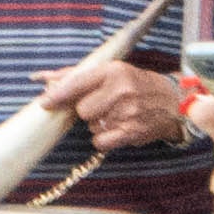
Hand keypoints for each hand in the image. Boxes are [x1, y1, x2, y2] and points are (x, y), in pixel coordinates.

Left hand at [43, 44, 186, 154]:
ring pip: (90, 125)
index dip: (58, 94)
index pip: (77, 83)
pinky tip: (116, 128)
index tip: (45, 102)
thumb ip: (74, 75)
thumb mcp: (110, 71)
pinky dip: (103, 138)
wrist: (173, 102)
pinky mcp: (132, 133)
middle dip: (86, 109)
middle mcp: (120, 91)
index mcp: (112, 71)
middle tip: (101, 105)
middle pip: (81, 109)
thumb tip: (41, 78)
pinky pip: (100, 141)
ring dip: (96, 123)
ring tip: (114, 114)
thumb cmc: (135, 84)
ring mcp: (127, 113)